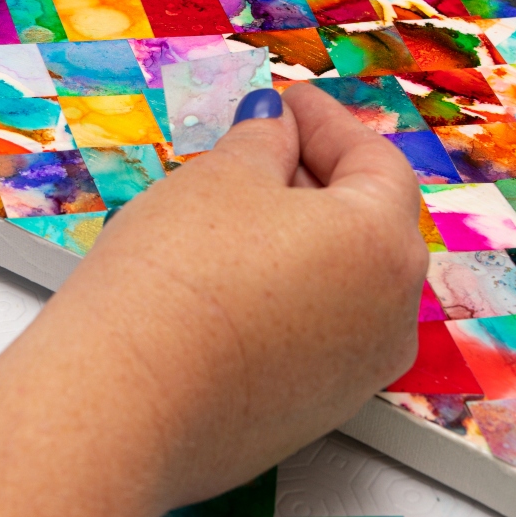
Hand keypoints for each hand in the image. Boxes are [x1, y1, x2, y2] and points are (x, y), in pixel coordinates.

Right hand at [59, 82, 428, 505]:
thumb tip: (275, 127)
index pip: (374, 162)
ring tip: (236, 213)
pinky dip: (286, 297)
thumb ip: (262, 141)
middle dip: (315, 179)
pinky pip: (314, 335)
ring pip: (343, 285)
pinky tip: (229, 281)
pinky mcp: (310, 415)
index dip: (325, 121)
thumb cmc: (176, 279)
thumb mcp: (221, 178)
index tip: (287, 102)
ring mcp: (355, 376)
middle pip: (368, 226)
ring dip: (300, 241)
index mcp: (384, 245)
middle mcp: (391, 317)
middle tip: (261, 147)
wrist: (124, 402)